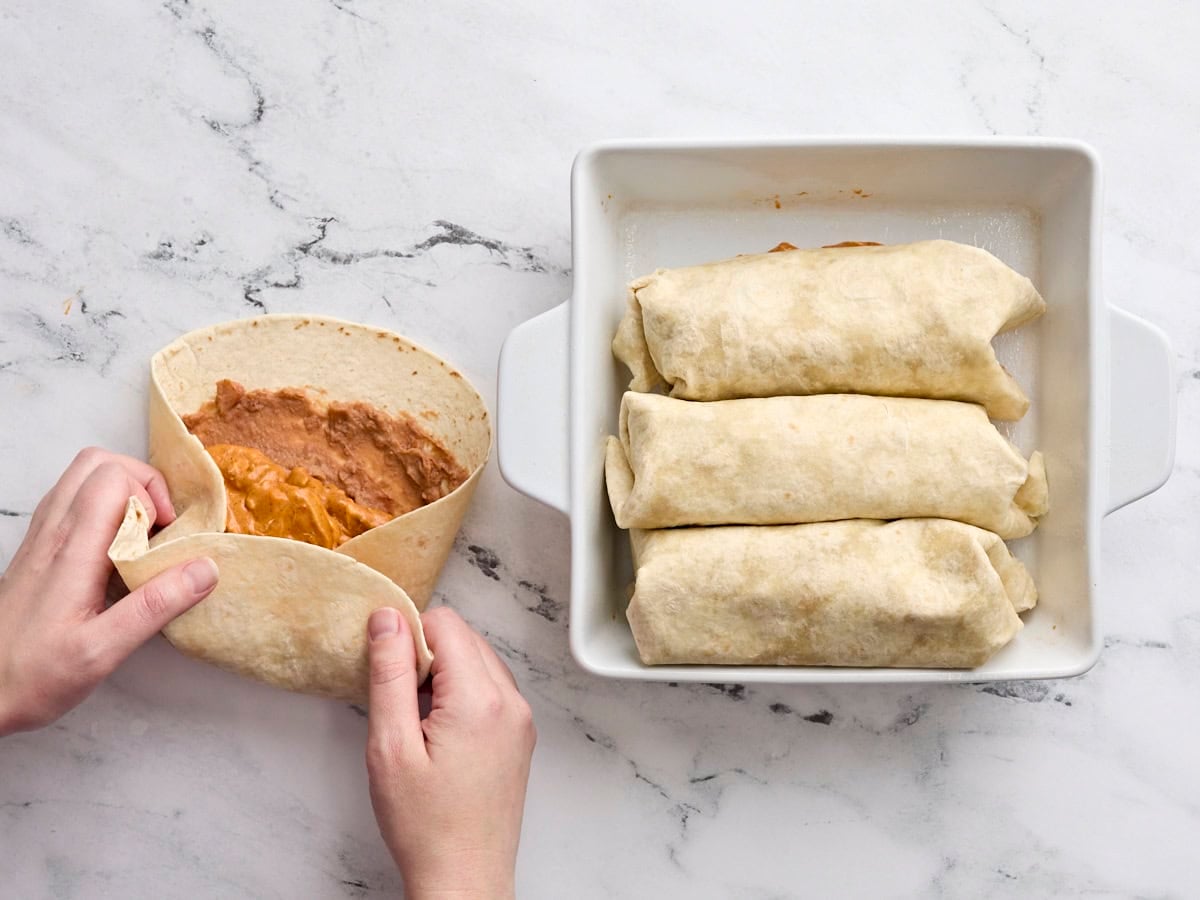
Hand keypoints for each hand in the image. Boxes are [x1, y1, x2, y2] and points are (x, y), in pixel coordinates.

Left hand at [0, 447, 218, 735]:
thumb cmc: (35, 676)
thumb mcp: (102, 652)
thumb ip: (155, 606)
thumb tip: (205, 568)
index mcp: (71, 550)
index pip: (113, 479)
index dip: (150, 497)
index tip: (164, 539)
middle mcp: (52, 532)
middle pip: (98, 463)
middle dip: (141, 483)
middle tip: (158, 529)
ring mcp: (42, 536)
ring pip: (83, 476)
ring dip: (123, 492)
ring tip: (142, 536)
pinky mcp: (39, 547)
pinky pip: (73, 500)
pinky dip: (104, 508)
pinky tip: (116, 548)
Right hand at [366, 606, 535, 899]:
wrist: (464, 878)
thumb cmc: (425, 825)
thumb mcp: (390, 746)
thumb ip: (389, 674)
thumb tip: (387, 618)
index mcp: (480, 699)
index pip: (446, 623)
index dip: (409, 637)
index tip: (388, 671)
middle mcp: (511, 701)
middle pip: (465, 638)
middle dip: (427, 655)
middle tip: (400, 702)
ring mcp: (521, 718)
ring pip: (479, 660)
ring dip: (445, 674)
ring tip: (418, 722)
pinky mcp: (520, 734)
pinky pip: (491, 688)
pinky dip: (463, 693)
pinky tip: (439, 732)